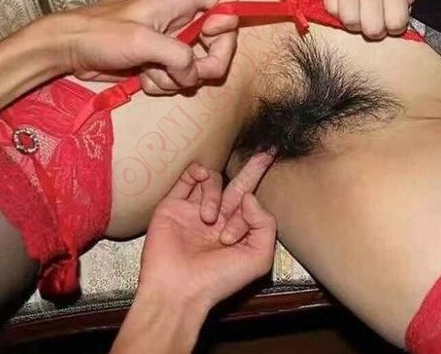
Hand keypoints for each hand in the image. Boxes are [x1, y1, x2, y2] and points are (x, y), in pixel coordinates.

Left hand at [45, 0, 238, 94]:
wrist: (69, 50)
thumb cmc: (101, 34)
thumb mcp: (142, 41)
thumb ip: (178, 56)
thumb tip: (194, 75)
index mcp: (180, 1)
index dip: (228, 18)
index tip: (209, 35)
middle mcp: (182, 19)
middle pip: (222, 39)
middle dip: (209, 63)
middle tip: (190, 74)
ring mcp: (173, 43)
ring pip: (199, 67)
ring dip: (177, 78)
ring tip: (149, 71)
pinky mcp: (161, 63)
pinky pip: (179, 79)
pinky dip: (163, 84)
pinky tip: (141, 77)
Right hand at [137, 153, 275, 310]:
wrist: (179, 289)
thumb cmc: (219, 279)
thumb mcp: (258, 257)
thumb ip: (264, 224)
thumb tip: (249, 196)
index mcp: (238, 230)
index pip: (251, 202)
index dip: (253, 203)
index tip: (239, 226)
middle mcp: (218, 219)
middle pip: (237, 185)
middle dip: (253, 168)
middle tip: (268, 151)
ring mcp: (194, 211)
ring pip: (212, 181)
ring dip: (215, 194)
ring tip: (209, 219)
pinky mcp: (172, 206)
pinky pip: (186, 179)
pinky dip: (197, 171)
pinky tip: (201, 176)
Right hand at [321, 0, 423, 38]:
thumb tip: (406, 6)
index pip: (396, 20)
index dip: (397, 27)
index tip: (395, 20)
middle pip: (371, 27)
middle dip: (376, 30)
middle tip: (377, 21)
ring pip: (349, 21)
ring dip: (356, 22)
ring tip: (360, 12)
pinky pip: (330, 8)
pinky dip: (338, 10)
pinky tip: (345, 1)